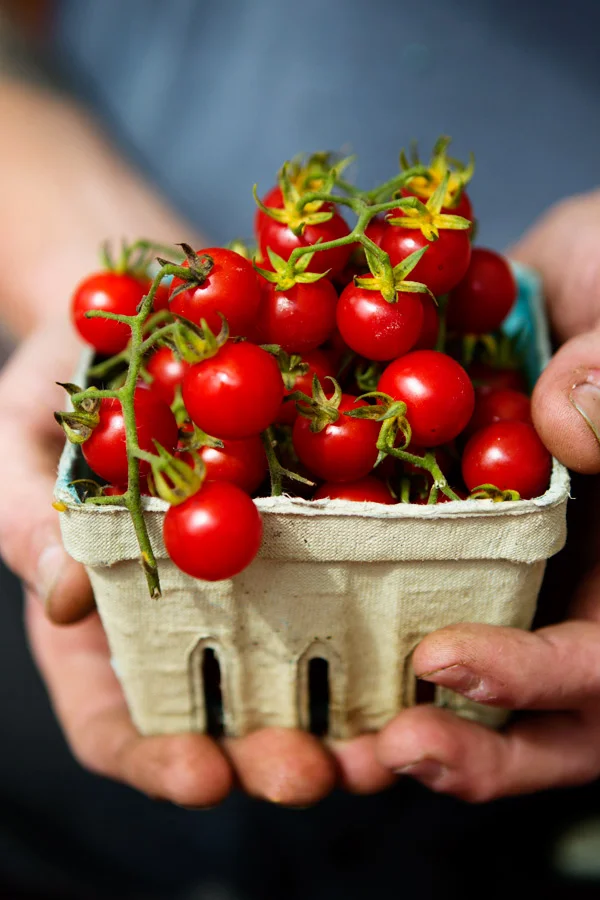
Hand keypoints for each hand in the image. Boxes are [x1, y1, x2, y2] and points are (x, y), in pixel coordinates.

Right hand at [2, 323, 396, 805]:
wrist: (142, 299)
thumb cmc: (57, 375)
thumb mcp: (14, 440)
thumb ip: (24, 517)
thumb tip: (63, 599)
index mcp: (105, 615)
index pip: (120, 719)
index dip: (157, 761)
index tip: (203, 777)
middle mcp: (192, 608)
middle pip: (229, 715)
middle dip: (272, 754)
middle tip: (316, 770)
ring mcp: (262, 566)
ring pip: (309, 664)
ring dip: (354, 711)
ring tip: (395, 730)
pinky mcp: (317, 514)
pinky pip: (357, 564)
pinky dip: (391, 602)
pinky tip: (429, 620)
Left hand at [371, 190, 599, 799]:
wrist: (569, 264)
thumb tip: (572, 422)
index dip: (536, 676)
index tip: (444, 659)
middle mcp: (570, 580)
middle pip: (546, 718)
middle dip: (471, 749)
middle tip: (385, 749)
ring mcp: (503, 561)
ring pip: (465, 668)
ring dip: (396, 710)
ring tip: (319, 734)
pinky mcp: (438, 526)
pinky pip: (392, 581)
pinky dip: (345, 612)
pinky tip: (276, 612)